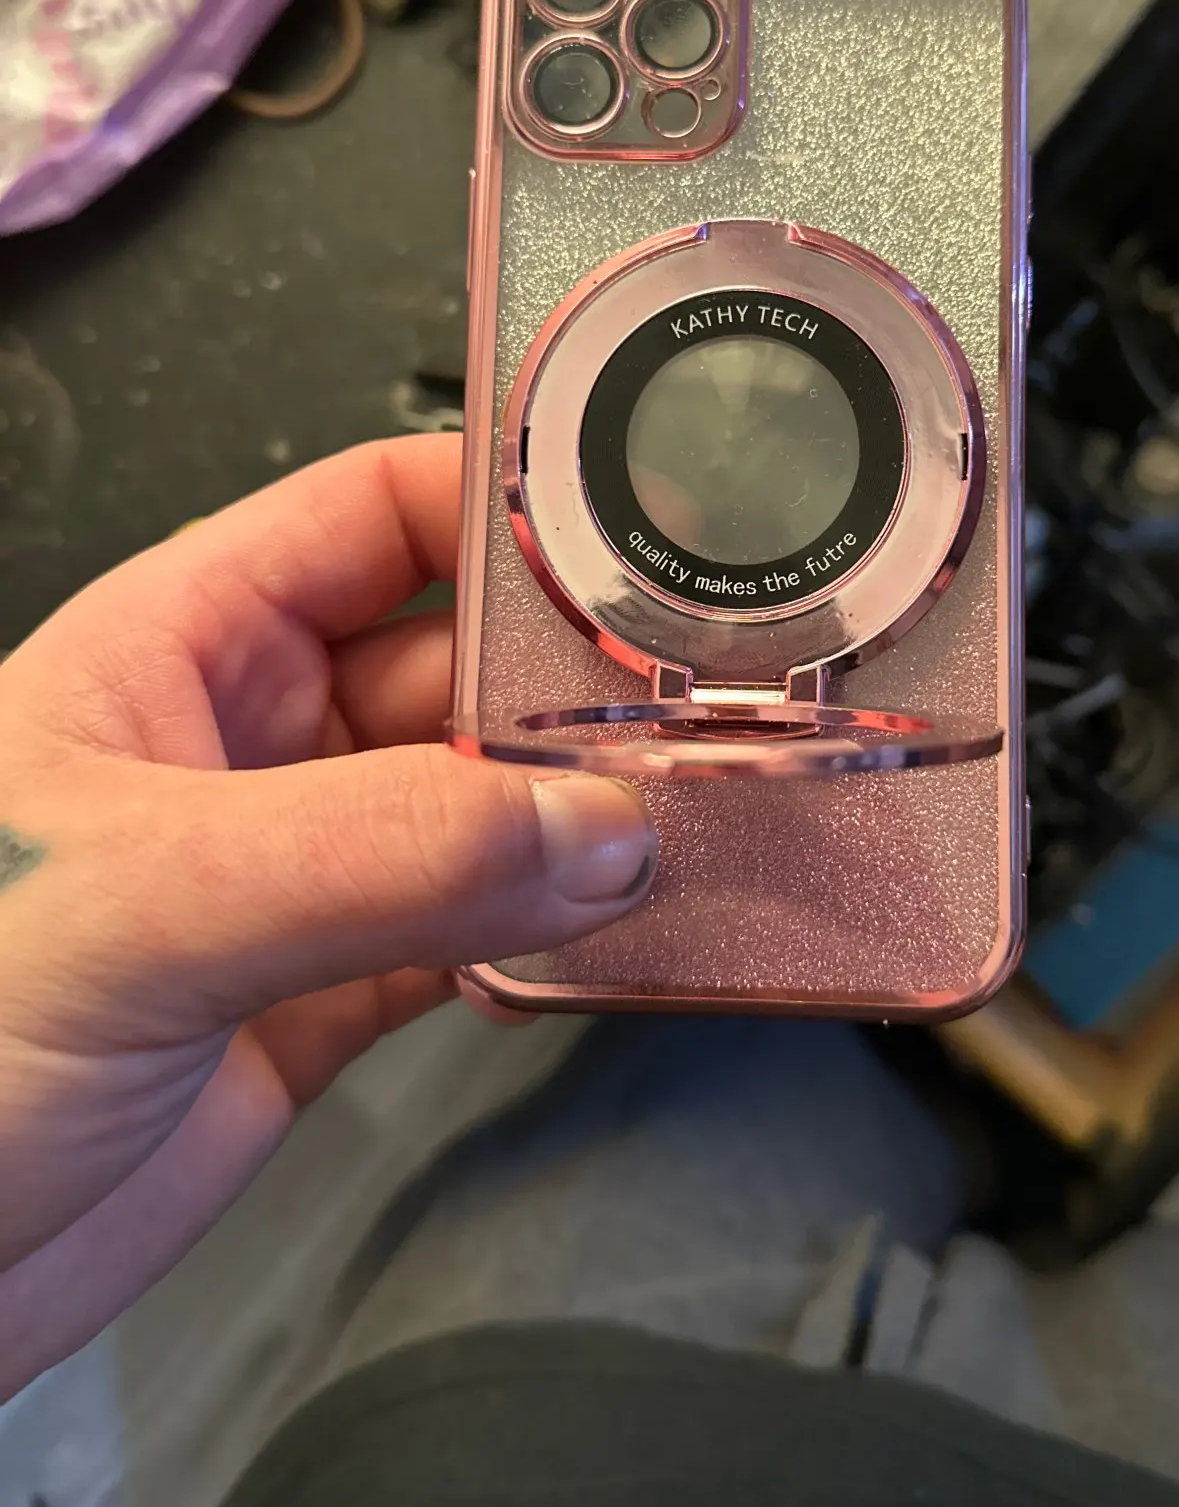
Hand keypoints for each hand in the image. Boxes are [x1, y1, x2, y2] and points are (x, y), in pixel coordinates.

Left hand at [0, 435, 654, 1398]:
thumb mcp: (143, 902)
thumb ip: (379, 852)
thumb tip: (592, 826)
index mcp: (178, 646)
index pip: (374, 514)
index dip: (504, 507)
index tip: (641, 530)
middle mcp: (247, 744)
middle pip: (458, 666)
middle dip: (577, 686)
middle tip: (705, 712)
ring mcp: (292, 876)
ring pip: (483, 809)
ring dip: (583, 820)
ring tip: (695, 825)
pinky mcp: (319, 999)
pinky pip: (476, 935)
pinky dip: (556, 937)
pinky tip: (617, 934)